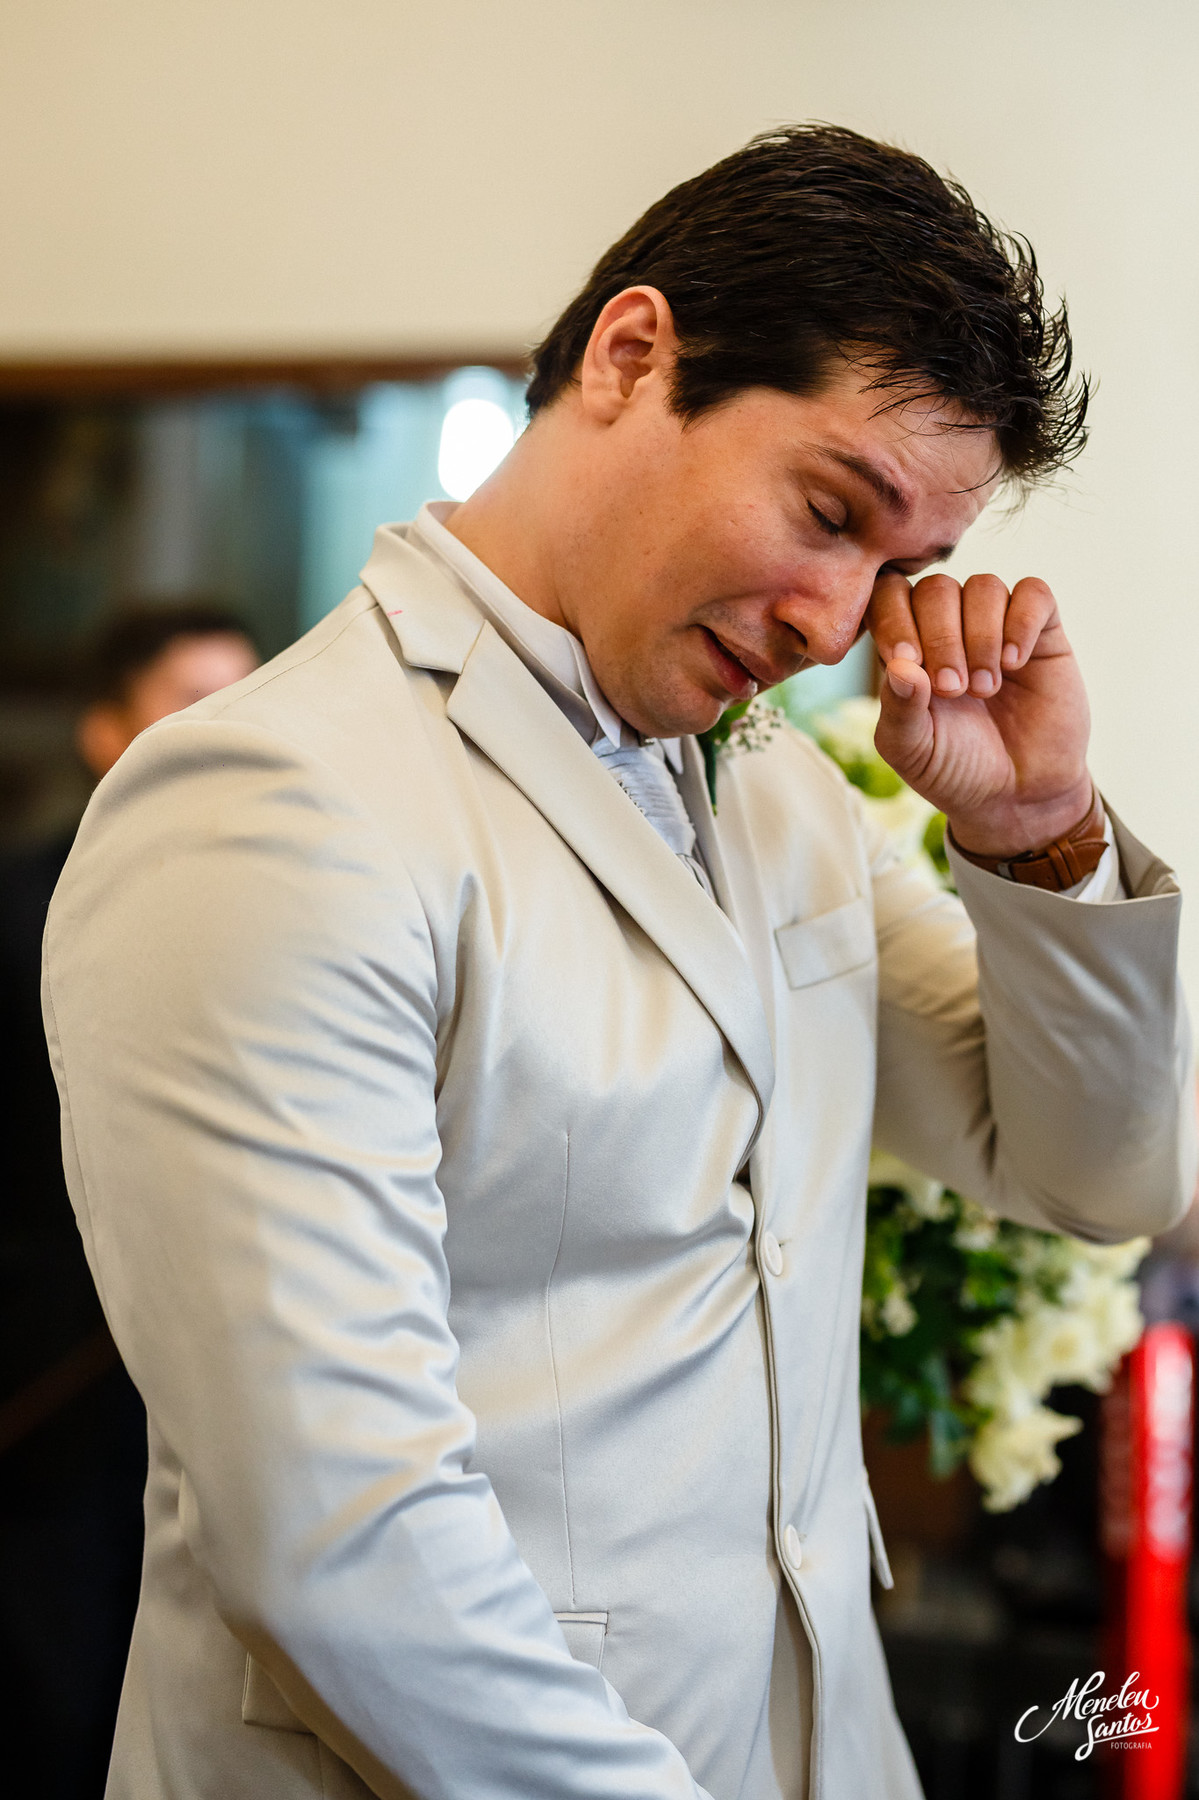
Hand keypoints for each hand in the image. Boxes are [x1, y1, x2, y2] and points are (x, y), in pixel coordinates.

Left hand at [867, 571, 1092, 857]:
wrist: (1017, 796)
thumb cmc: (955, 770)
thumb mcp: (912, 750)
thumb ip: (898, 709)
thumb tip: (900, 666)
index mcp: (908, 647)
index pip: (888, 597)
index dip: (894, 619)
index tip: (909, 662)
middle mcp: (950, 627)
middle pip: (936, 588)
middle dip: (941, 637)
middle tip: (954, 690)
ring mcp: (996, 626)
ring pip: (983, 586)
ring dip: (981, 635)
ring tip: (985, 688)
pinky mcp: (1042, 633)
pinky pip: (1034, 592)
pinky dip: (1021, 621)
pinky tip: (1015, 662)